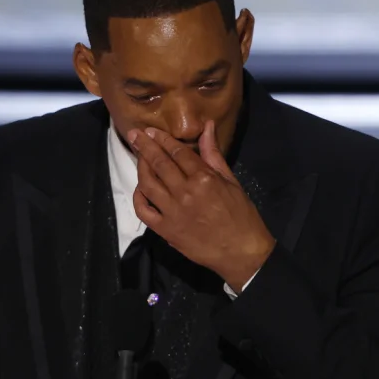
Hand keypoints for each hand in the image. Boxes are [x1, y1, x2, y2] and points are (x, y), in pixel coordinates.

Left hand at [128, 120, 275, 292]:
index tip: (151, 131)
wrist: (242, 252)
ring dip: (141, 167)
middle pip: (159, 163)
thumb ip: (213, 154)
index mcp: (203, 178)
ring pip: (148, 184)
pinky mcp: (165, 230)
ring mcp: (172, 212)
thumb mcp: (231, 181)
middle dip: (145, 146)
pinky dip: (138, 197)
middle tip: (136, 135)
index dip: (163, 139)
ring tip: (139, 157)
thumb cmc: (241, 215)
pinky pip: (144, 211)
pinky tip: (140, 188)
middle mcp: (185, 192)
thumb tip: (206, 126)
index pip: (177, 152)